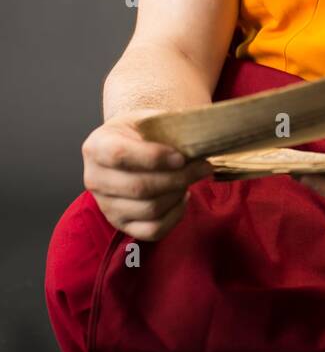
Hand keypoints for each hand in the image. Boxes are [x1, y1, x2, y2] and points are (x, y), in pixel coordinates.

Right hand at [82, 109, 213, 240]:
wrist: (129, 146)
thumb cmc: (141, 132)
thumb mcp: (149, 120)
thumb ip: (169, 128)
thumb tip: (200, 143)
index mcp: (96, 147)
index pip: (120, 155)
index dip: (154, 157)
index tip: (181, 157)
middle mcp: (94, 179)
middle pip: (139, 187)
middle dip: (178, 178)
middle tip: (202, 167)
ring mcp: (106, 205)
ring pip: (149, 209)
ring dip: (178, 194)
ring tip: (190, 179)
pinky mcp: (121, 224)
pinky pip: (153, 230)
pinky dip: (175, 215)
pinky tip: (182, 197)